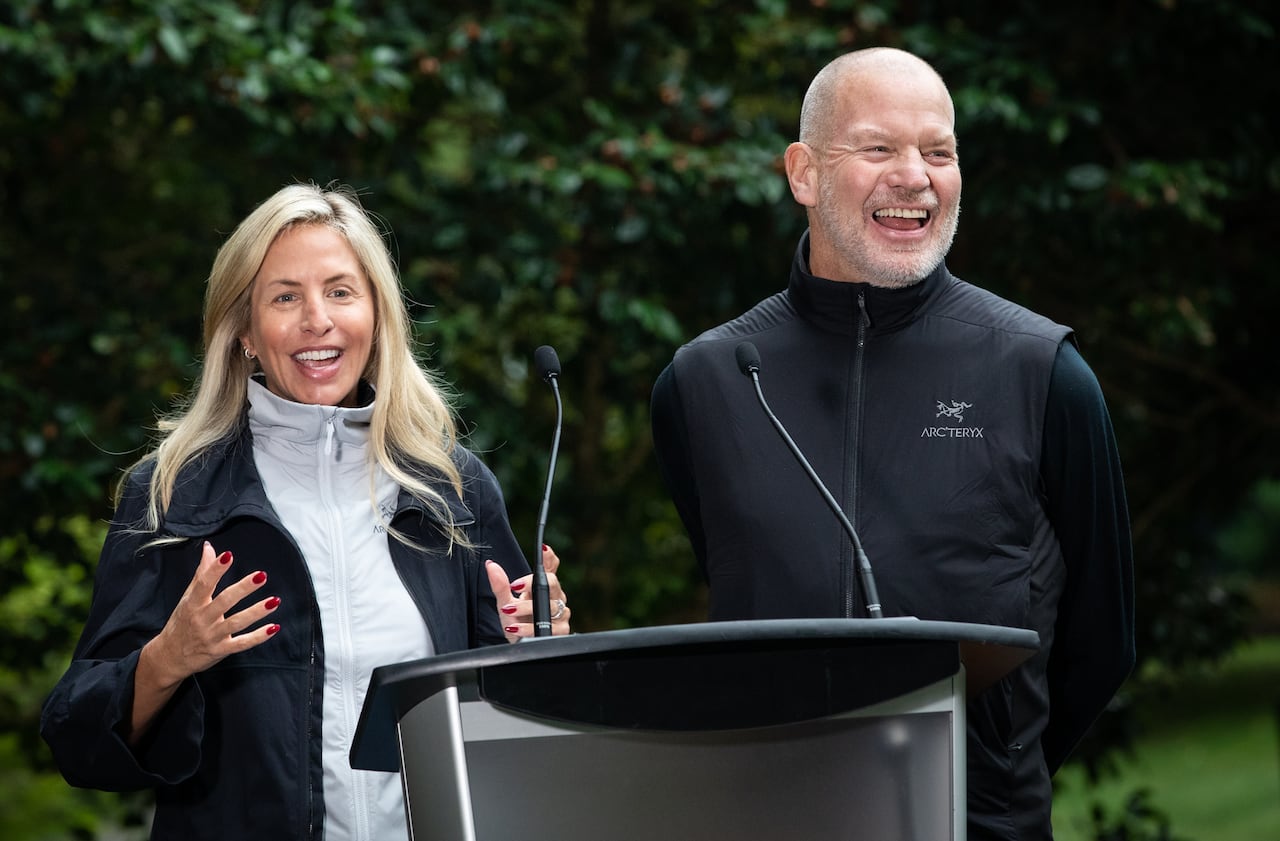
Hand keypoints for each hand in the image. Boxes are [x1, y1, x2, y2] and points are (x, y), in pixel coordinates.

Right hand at [130, 540, 280, 741]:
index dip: (215, 569)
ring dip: (256, 612)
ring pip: (236, 623)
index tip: (229, 555)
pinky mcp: (220, 650)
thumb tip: (210, 547)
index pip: (204, 584)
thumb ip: (202, 573)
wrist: (168, 657)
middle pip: (224, 602)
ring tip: (275, 601)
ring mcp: (211, 636)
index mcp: (193, 604)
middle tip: (261, 576)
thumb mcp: (187, 598)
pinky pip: (242, 643)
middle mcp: (201, 619)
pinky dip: (258, 637)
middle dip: (243, 588)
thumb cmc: (181, 623)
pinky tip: (273, 627)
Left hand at [486, 545, 570, 641]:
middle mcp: (556, 597)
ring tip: (509, 610)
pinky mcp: (561, 630)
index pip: (551, 567)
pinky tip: (516, 629)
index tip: (543, 549)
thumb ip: (500, 585)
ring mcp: (561, 613)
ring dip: (526, 608)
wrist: (520, 644)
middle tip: (514, 586)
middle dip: (531, 584)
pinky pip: (548, 627)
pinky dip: (529, 628)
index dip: (549, 557)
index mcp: (543, 587)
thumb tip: (490, 565)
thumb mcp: (505, 602)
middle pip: (551, 582)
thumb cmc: (516, 621)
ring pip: (549, 605)